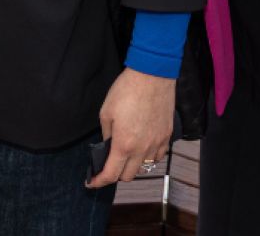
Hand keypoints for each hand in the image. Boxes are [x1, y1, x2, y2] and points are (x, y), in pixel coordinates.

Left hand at [86, 68, 174, 187]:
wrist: (152, 76)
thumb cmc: (126, 91)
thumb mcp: (106, 112)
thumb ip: (106, 135)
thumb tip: (107, 147)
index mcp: (124, 144)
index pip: (111, 174)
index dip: (99, 181)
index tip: (91, 182)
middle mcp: (142, 149)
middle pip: (129, 176)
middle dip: (115, 174)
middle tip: (107, 165)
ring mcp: (157, 144)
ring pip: (144, 167)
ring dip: (133, 166)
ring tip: (125, 155)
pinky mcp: (167, 136)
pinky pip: (158, 156)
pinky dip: (148, 157)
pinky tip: (142, 147)